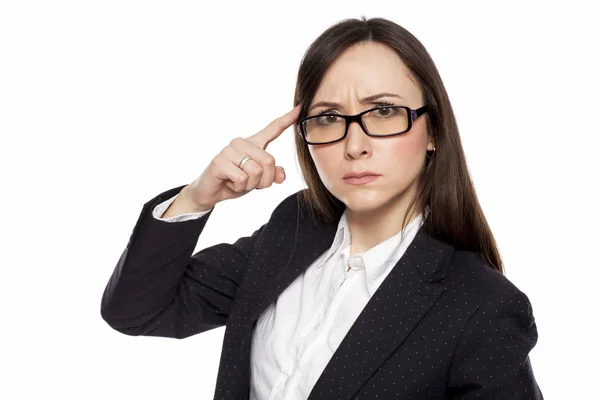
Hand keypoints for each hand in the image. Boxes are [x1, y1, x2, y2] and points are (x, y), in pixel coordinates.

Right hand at [183, 105, 300, 209]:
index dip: (287, 119)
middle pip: (269, 161)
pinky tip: (229, 182)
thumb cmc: (235, 181)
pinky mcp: (219, 161)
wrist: (211, 192)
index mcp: (253, 144)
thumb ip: (272, 175)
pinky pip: (242, 178)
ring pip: (256, 171)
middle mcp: (241, 142)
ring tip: (237, 181)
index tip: (300, 107)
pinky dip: (238, 186)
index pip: (273, 129)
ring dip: (250, 184)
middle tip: (251, 183)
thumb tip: (281, 175)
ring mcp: (229, 150)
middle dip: (264, 180)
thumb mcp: (258, 180)